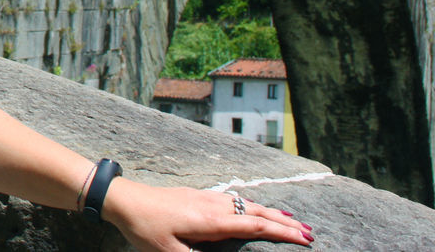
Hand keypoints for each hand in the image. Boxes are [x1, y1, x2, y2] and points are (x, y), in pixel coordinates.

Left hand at [102, 178, 314, 250]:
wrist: (125, 199)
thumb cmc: (145, 228)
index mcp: (212, 221)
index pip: (256, 226)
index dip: (283, 233)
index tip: (306, 239)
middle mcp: (213, 205)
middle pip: (258, 212)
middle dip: (285, 223)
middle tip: (310, 232)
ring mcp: (206, 198)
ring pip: (247, 204)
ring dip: (271, 212)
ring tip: (291, 221)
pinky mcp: (197, 196)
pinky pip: (234, 200)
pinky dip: (252, 206)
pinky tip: (254, 210)